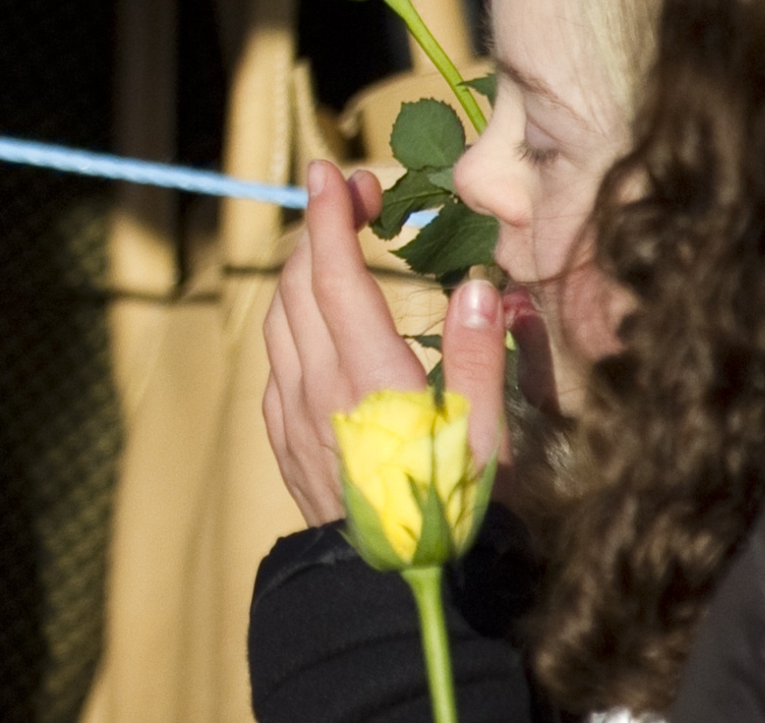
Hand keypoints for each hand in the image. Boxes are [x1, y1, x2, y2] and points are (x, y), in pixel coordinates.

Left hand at [258, 161, 509, 526]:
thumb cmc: (453, 519)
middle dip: (319, 230)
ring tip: (338, 250)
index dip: (329, 215)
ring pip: (281, 320)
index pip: (333, 274)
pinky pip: (277, 361)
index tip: (331, 170)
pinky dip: (295, 322)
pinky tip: (321, 327)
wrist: (392, 596)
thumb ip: (484, 360)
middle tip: (357, 200)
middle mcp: (316, 387)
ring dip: (303, 273)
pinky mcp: (282, 441)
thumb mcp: (487, 443)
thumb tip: (479, 287)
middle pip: (298, 285)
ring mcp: (291, 415)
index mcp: (367, 376)